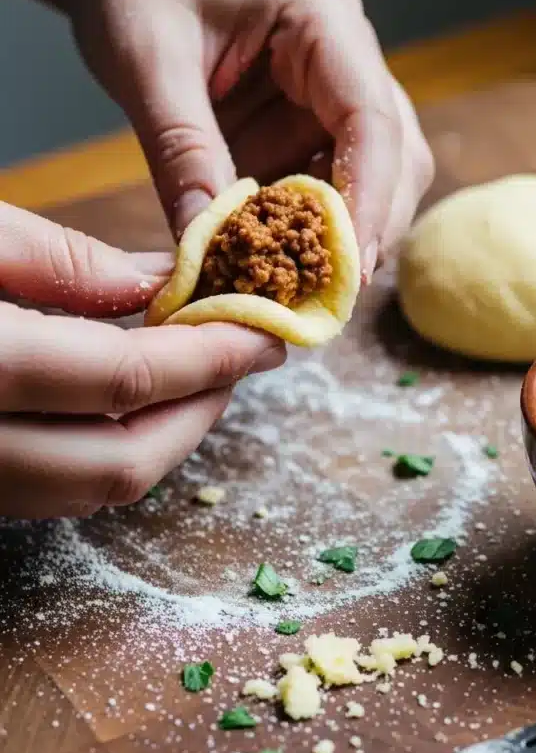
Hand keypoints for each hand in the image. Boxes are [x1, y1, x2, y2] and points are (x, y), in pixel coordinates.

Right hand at [0, 203, 284, 518]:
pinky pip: (56, 492)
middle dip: (196, 415)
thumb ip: (59, 260)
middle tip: (239, 365)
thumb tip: (159, 280)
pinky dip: (106, 453)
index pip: (125, 378)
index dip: (207, 358)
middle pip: (122, 465)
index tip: (261, 335)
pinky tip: (125, 407)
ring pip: (92, 492)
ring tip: (194, 382)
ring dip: (157, 441)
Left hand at [63, 0, 433, 274]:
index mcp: (321, 19)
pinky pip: (327, 190)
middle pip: (395, 158)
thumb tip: (204, 244)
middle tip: (327, 296)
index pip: (370, 118)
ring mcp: (331, 98)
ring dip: (343, 238)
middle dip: (368, 230)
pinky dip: (309, 233)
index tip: (349, 264)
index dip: (369, 199)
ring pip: (375, 181)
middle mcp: (345, 60)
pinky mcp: (307, 130)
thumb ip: (180, 149)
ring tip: (304, 289)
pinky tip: (282, 265)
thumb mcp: (147, 60)